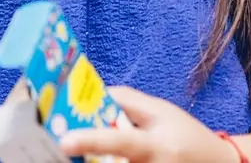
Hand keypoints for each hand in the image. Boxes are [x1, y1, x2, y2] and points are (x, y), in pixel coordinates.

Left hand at [59, 87, 238, 162]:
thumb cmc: (185, 135)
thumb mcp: (160, 111)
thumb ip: (128, 101)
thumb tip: (95, 94)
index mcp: (154, 146)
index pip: (119, 142)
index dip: (91, 140)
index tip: (65, 141)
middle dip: (85, 156)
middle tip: (67, 146)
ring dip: (94, 157)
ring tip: (84, 145)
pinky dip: (107, 161)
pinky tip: (96, 154)